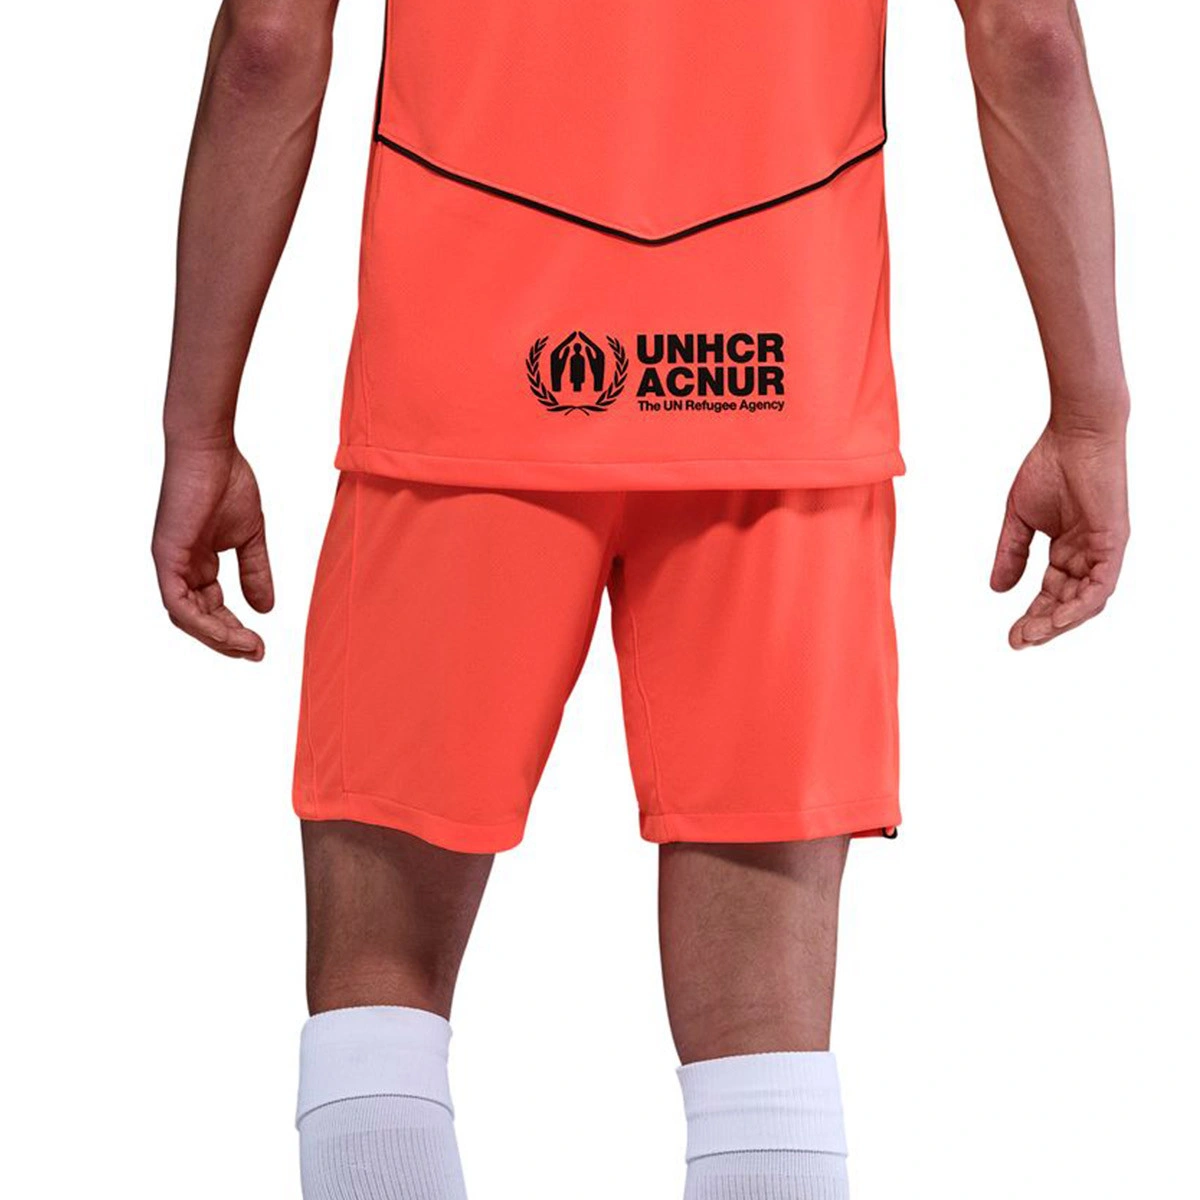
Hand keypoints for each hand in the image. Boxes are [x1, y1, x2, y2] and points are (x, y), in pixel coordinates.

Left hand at [152, 441, 273, 659]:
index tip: (260, 645)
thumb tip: (265, 609)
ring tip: (248, 647)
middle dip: (227, 641)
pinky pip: (178, 603)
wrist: (210, 450)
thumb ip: (255, 572)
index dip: (234, 630)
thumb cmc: (228, 481)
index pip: (212, 608)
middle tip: (256, 653)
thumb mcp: (250, 537)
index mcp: (197, 563)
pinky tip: (228, 632)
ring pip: (187, 618)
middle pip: (198, 620)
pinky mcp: (166, 557)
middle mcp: (180, 567)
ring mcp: (170, 564)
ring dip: (217, 638)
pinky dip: (202, 622)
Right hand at [991, 424, 1128, 648]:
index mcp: (1069, 549)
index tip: (1012, 635)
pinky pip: (1101, 586)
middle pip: (1068, 603)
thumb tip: (998, 589)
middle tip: (1018, 641)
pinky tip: (1058, 618)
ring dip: (1060, 622)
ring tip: (1033, 635)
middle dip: (1043, 626)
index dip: (1032, 615)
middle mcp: (1089, 554)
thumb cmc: (1051, 465)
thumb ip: (1011, 553)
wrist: (1075, 434)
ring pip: (1086, 601)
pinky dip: (1080, 605)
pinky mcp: (1114, 542)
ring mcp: (1103, 550)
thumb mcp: (1020, 518)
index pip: (1052, 593)